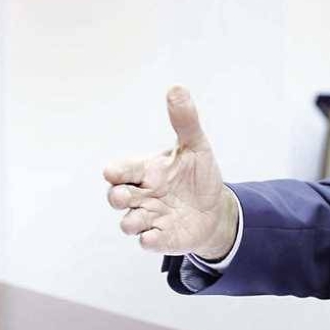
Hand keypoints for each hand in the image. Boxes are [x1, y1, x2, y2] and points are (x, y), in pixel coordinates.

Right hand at [103, 86, 236, 258]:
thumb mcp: (196, 146)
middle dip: (117, 196)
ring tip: (145, 216)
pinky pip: (148, 242)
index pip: (120, 170)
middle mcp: (142, 196)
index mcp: (146, 172)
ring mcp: (150, 218)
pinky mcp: (161, 238)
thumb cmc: (198, 176)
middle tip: (127, 194)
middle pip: (115, 197)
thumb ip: (185, 121)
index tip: (114, 172)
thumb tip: (176, 88)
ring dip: (133, 220)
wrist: (215, 209)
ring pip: (129, 223)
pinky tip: (155, 235)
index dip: (116, 171)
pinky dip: (150, 240)